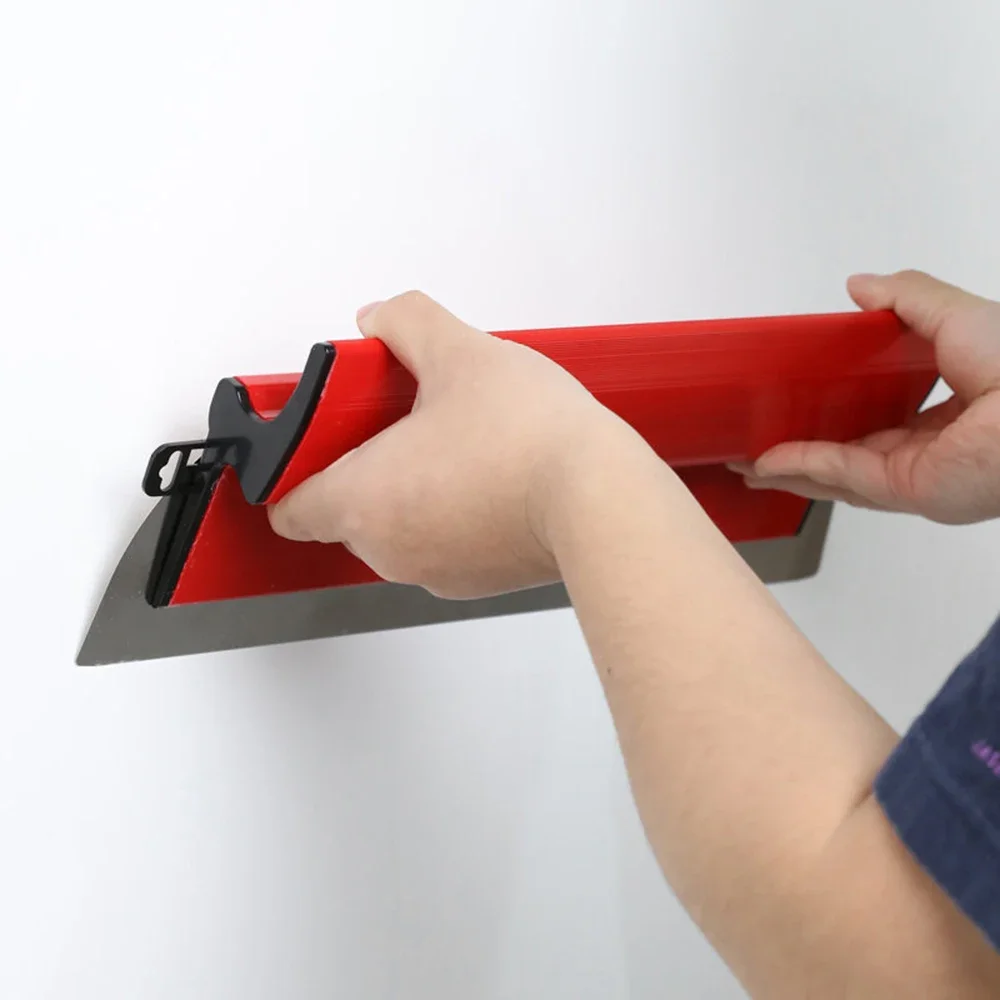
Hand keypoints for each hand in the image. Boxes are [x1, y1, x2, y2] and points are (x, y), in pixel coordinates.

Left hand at [268, 291, 636, 596]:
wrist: (604, 500)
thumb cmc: (533, 443)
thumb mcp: (459, 351)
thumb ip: (405, 324)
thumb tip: (382, 319)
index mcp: (364, 500)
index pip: (287, 507)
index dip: (294, 470)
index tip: (318, 441)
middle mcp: (390, 549)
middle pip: (347, 511)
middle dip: (368, 467)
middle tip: (405, 423)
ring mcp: (436, 572)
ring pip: (399, 528)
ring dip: (415, 490)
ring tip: (460, 443)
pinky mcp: (478, 581)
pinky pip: (445, 543)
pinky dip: (455, 515)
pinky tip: (492, 474)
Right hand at [731, 270, 999, 523]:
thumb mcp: (955, 311)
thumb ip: (905, 297)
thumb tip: (861, 285)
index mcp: (947, 409)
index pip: (881, 417)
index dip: (837, 411)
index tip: (801, 401)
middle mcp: (929, 448)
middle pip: (850, 454)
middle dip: (802, 453)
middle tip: (763, 443)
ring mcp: (914, 472)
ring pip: (836, 474)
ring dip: (790, 468)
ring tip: (749, 461)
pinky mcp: (902, 488)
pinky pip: (840, 476)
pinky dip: (801, 466)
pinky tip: (767, 460)